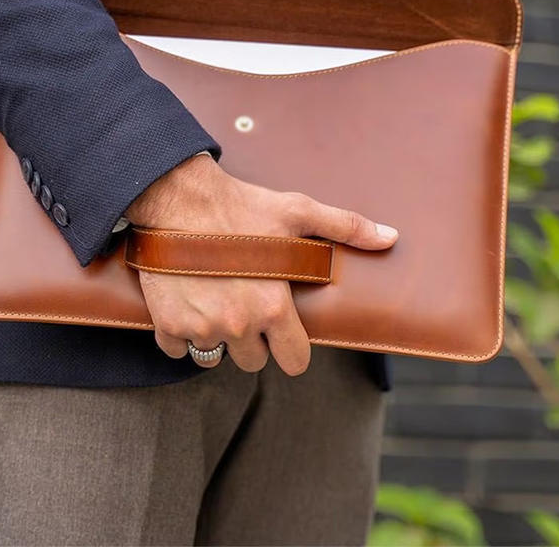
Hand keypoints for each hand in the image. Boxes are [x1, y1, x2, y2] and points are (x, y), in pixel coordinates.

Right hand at [125, 153, 397, 375]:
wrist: (177, 197)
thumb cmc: (241, 204)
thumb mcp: (297, 212)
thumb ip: (345, 227)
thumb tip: (390, 237)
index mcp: (273, 308)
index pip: (294, 361)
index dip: (290, 348)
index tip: (282, 331)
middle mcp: (239, 325)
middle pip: (253, 362)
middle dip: (252, 341)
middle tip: (245, 307)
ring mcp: (202, 328)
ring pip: (214, 357)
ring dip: (216, 339)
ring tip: (215, 304)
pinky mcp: (168, 324)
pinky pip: (176, 348)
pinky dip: (179, 333)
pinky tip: (185, 303)